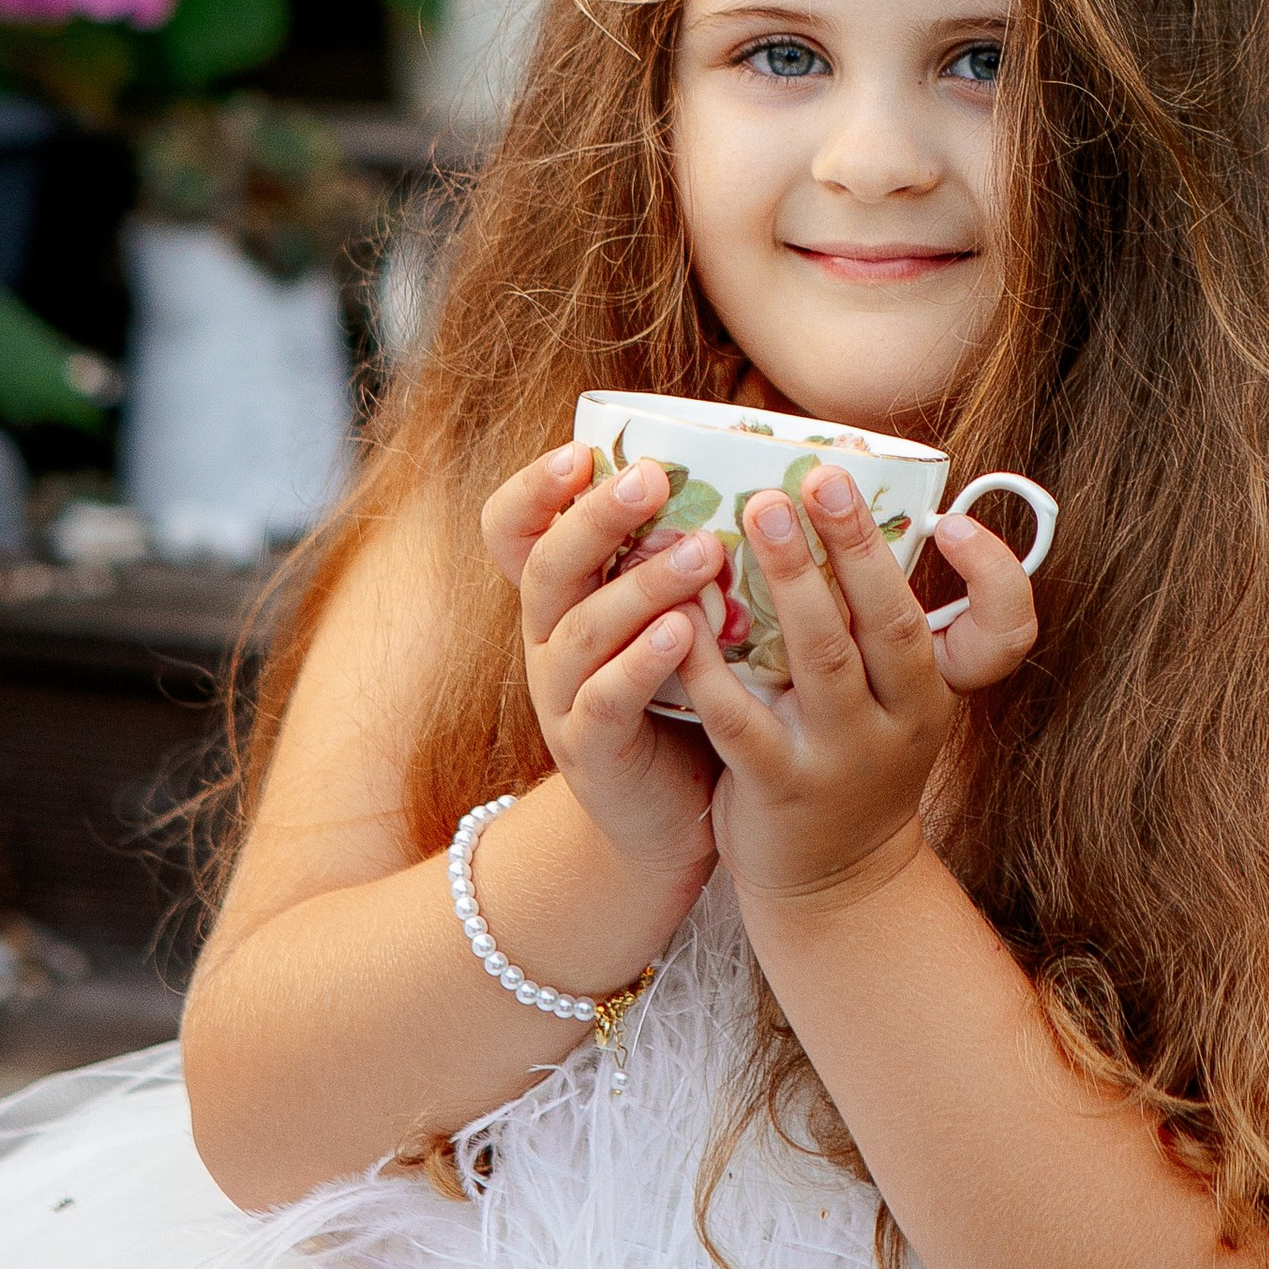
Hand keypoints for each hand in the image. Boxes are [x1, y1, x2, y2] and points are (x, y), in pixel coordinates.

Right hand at [481, 446, 724, 886]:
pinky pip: (605, 698)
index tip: (580, 450)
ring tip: (703, 551)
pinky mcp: (589, 749)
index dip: (533, 489)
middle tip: (650, 479)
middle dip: (595, 516)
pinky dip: (642, 662)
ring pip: (582, 627)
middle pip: (547, 564)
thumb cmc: (688, 695)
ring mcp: (561, 696)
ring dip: (641, 584)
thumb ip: (685, 552)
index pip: (512, 530)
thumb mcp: (672, 614)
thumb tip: (757, 466)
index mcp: (563, 596)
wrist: (673, 817)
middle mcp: (549, 638)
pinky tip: (685, 632)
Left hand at [679, 469, 1038, 909]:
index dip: (992, 573)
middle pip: (892, 624)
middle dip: (856, 546)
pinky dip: (709, 660)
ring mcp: (843, 756)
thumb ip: (884, 621)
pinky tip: (681, 610)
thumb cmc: (858, 759)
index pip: (1004, 632)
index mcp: (938, 688)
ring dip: (791, 582)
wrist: (834, 882)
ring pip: (823, 660)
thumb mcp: (898, 699)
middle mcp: (904, 720)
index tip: (951, 520)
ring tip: (759, 512)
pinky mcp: (779, 785)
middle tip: (820, 476)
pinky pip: (740, 716)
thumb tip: (853, 506)